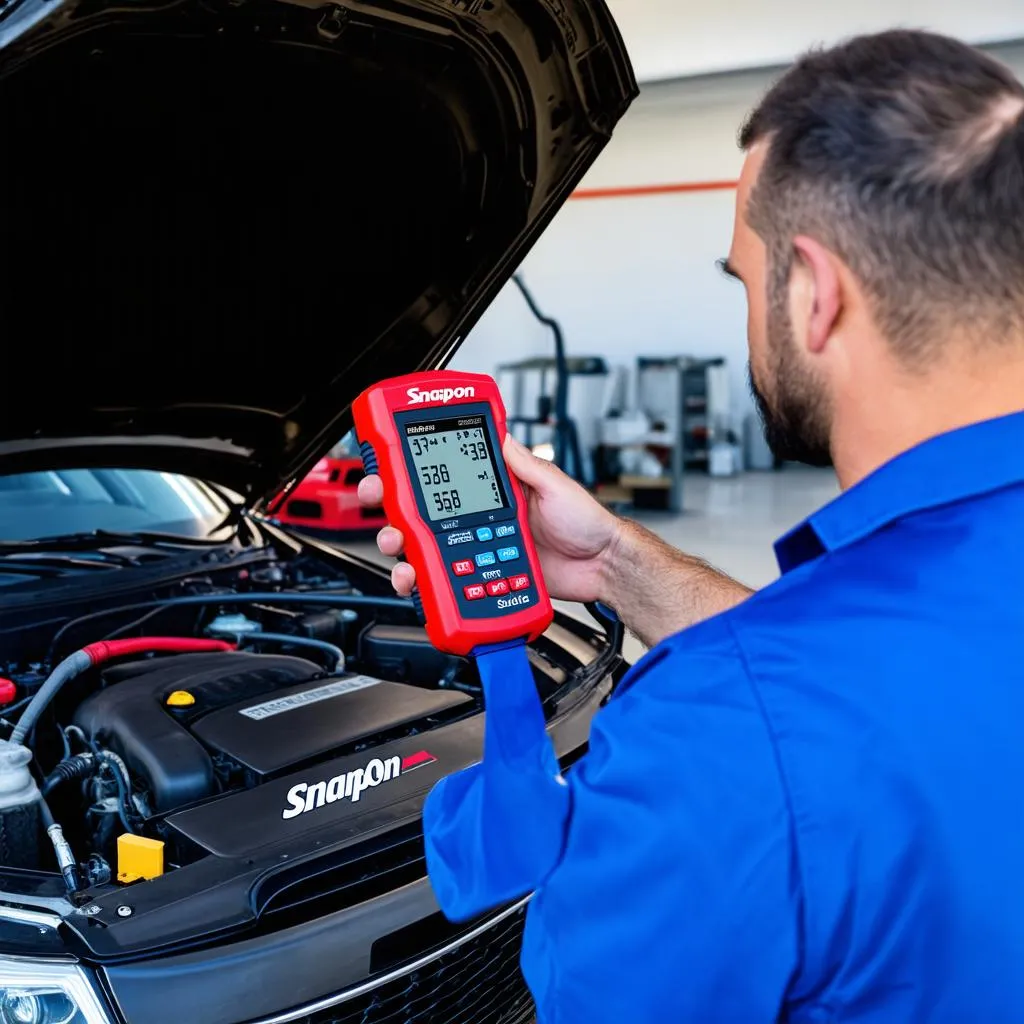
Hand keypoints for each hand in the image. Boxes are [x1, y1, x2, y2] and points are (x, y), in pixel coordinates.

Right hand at [357, 435, 622, 603]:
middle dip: (395, 514)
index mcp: (494, 492)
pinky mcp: (484, 581)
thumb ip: (525, 464)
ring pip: (428, 554)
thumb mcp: (555, 483)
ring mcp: (478, 552)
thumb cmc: (587, 523)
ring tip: (402, 556)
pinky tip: (423, 587)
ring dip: (405, 554)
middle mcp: (480, 521)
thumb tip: (501, 435)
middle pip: (424, 518)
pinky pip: (449, 586)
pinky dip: (430, 589)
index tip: (388, 469)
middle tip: (385, 512)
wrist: (602, 567)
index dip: (413, 474)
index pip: (445, 479)